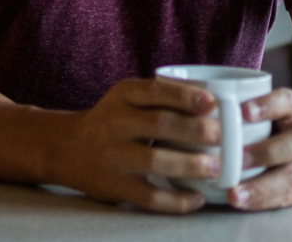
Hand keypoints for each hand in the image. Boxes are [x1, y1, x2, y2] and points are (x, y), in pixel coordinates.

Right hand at [49, 78, 223, 213]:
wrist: (67, 148)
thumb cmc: (112, 121)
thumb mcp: (126, 98)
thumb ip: (160, 96)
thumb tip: (214, 102)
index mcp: (121, 96)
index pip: (154, 91)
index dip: (184, 96)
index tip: (211, 103)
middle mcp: (113, 123)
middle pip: (160, 124)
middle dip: (196, 130)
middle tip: (224, 137)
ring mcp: (112, 157)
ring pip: (155, 162)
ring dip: (190, 165)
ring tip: (217, 168)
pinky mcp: (114, 186)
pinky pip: (150, 197)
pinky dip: (177, 201)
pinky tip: (197, 198)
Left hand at [229, 88, 291, 209]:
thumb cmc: (284, 122)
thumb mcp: (275, 104)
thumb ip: (246, 101)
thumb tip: (198, 99)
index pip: (286, 102)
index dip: (267, 106)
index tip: (243, 111)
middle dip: (264, 153)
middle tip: (236, 160)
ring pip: (290, 178)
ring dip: (260, 188)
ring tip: (234, 194)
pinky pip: (284, 198)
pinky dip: (261, 202)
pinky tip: (239, 202)